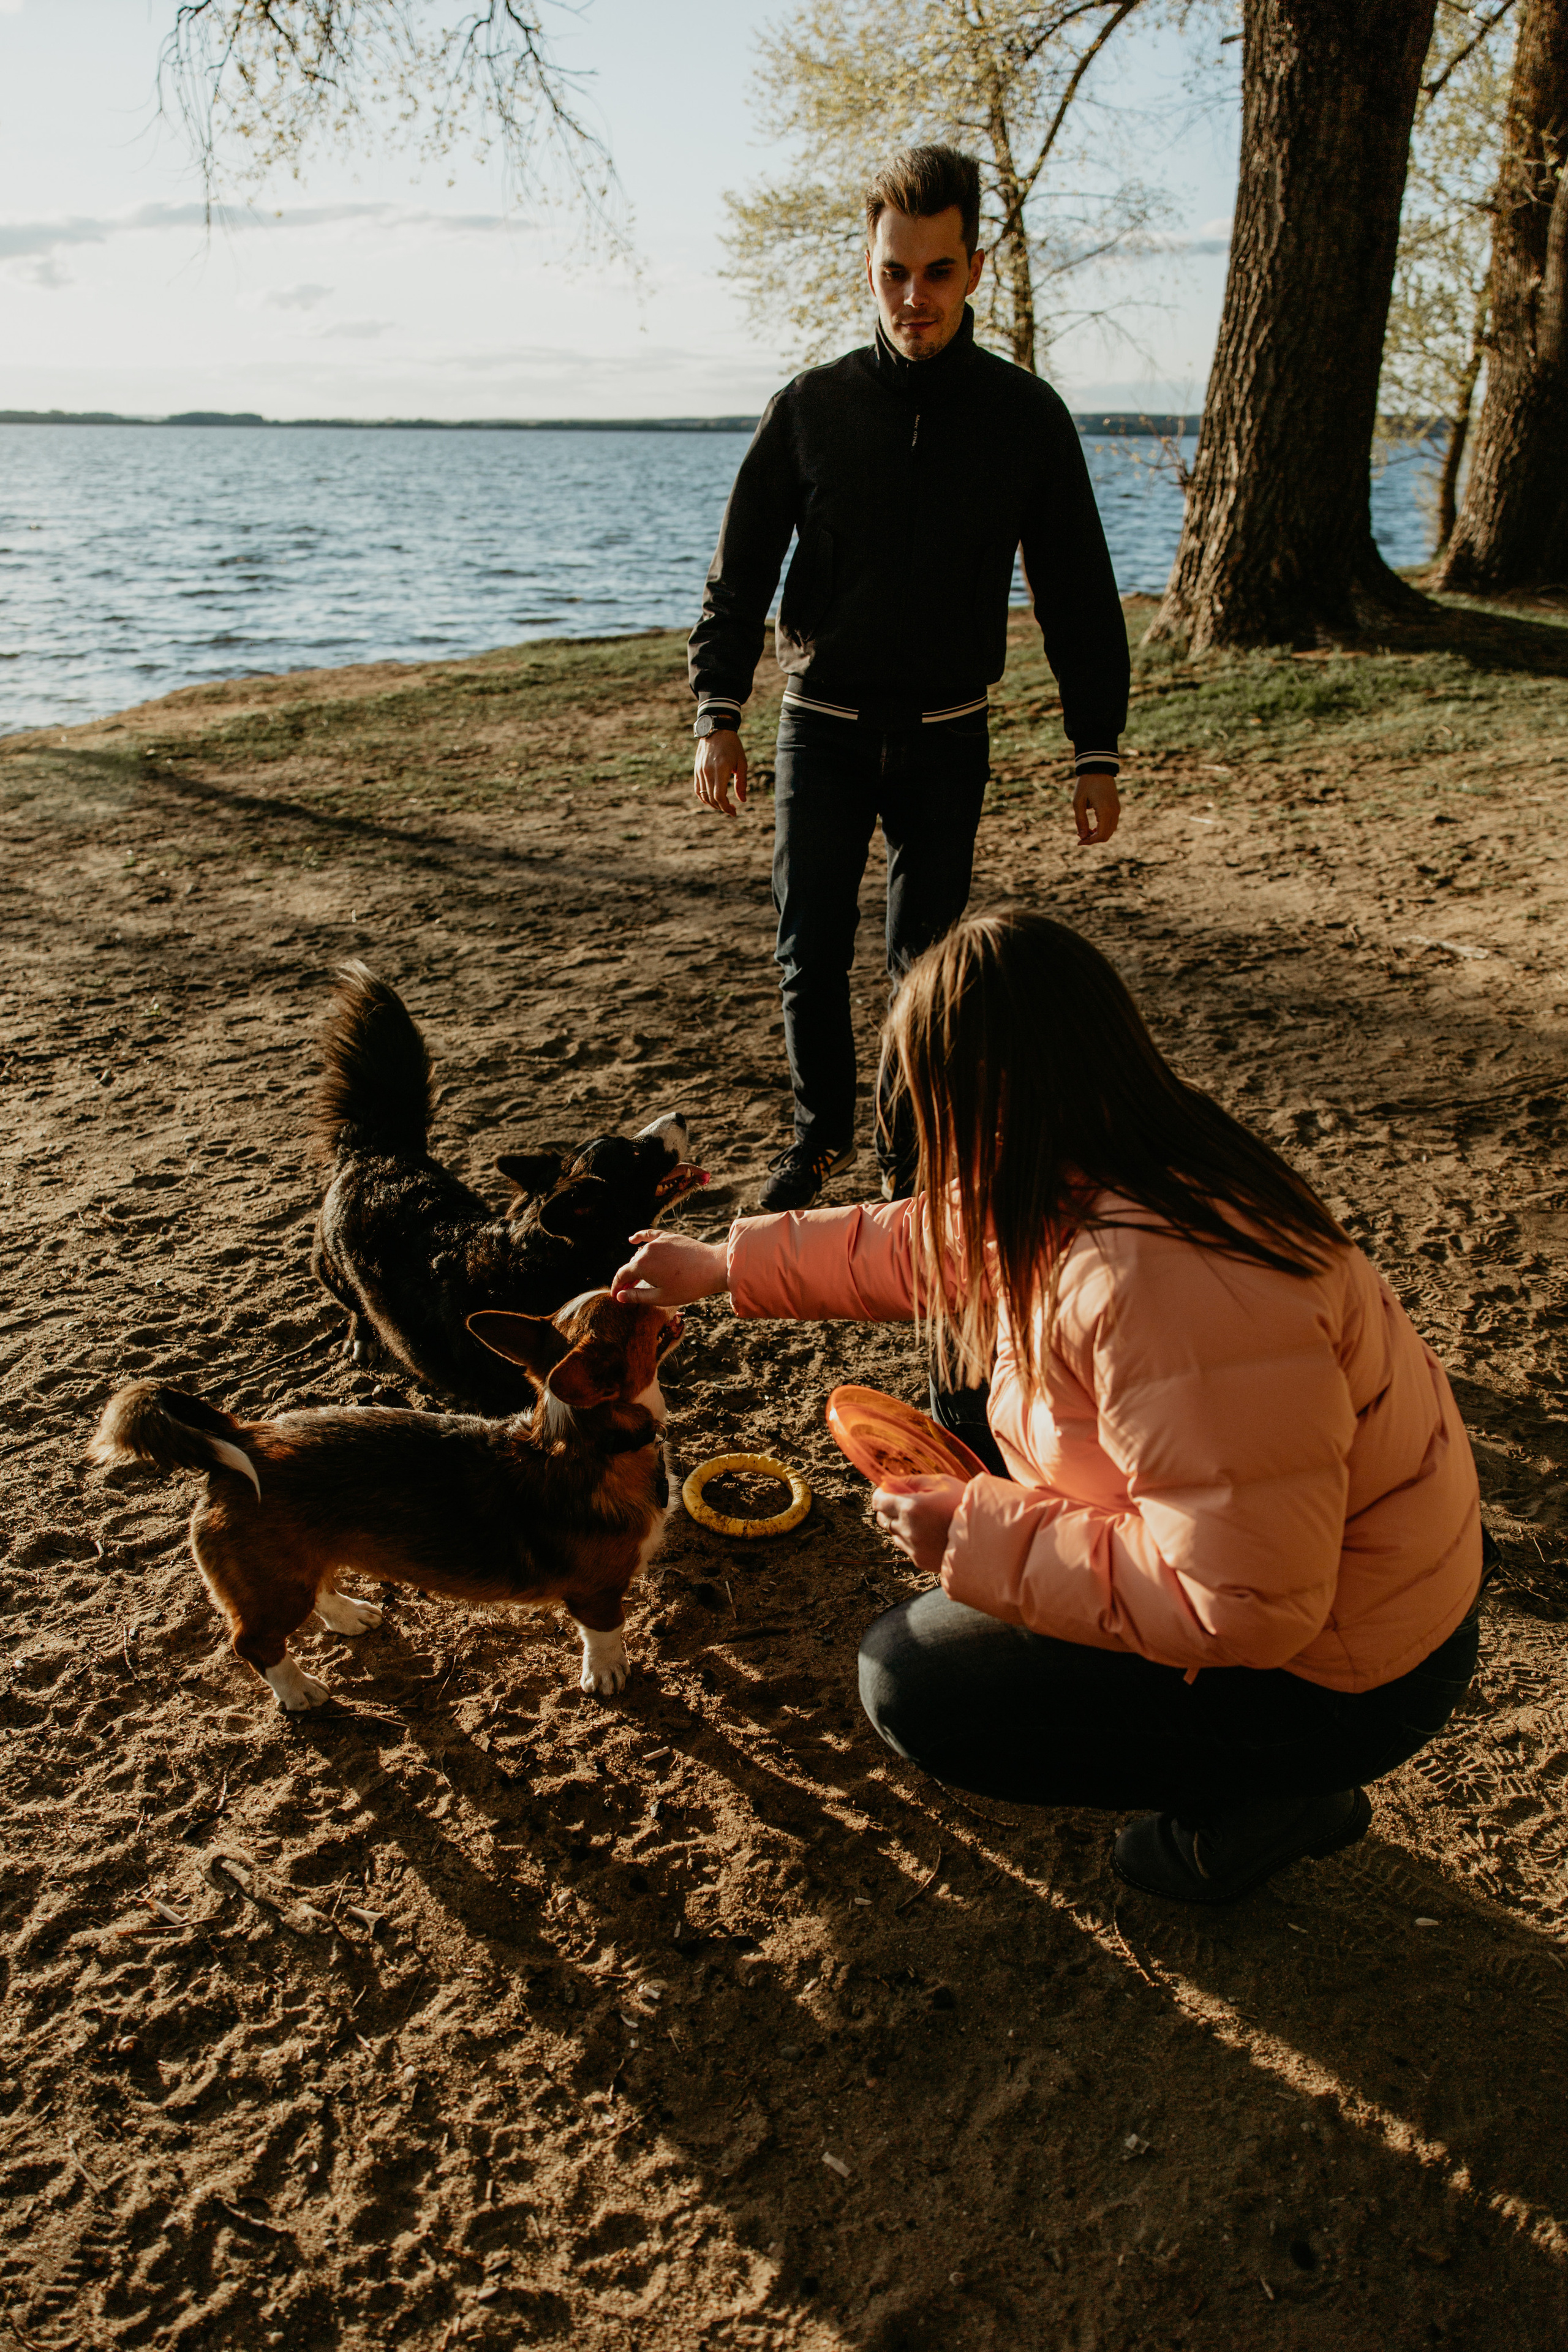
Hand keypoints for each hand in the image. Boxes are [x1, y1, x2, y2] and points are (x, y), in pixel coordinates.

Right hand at [611, 1231, 729, 1304]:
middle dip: (628, 1279)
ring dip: (636, 1265)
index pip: (621, 1276)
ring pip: (641, 1254)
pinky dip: (640, 1237)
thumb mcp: (661, 1297)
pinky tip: (632, 1239)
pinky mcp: (669, 1237)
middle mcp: (647, 1251)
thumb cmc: (688, 1287)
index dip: (616, 1287)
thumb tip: (619, 1296)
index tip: (615, 1295)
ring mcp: (658, 1242)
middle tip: (628, 1291)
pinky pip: (650, 1235)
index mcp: (642, 1266)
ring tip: (636, 1277)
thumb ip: (637, 1296)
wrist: (712, 1268)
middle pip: (631, 1265)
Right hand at [694, 729, 747, 817]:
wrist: (716, 729)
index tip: (734, 812)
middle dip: (722, 807)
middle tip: (731, 809)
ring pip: (703, 796)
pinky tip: (713, 799)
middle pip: (711, 798)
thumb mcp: (742, 763)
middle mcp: (708, 771)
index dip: (726, 808)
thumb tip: (742, 801)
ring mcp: (700, 771)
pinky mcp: (696, 770)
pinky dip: (704, 798)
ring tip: (723, 805)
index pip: (719, 796)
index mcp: (721, 769)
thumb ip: (741, 783)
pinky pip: (697, 789)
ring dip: (713, 804)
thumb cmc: (733, 746)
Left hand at [870, 1475, 966, 1575]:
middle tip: (907, 1504)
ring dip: (902, 1525)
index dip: (882, 1494)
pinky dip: (912, 1539)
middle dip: (889, 1509)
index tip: (889, 1491)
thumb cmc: (965, 1504)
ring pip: (894, 1533)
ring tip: (924, 1519)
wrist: (987, 1535)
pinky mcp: (920, 1560)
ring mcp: (913, 1547)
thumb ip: (912, 1481)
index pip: (878, 1501)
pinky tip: (930, 1533)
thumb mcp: (941, 1483)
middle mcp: (908, 1529)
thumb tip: (890, 1482)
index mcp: (911, 1507)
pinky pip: (906, 1546)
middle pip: (882, 1518)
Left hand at [1073, 771, 1119, 844]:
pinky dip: (1103, 829)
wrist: (1098, 768)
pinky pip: (1112, 824)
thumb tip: (1082, 837)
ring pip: (1110, 831)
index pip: (1101, 835)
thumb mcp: (1078, 802)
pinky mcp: (1117, 807)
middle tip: (1081, 837)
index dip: (1089, 842)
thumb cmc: (1086, 783)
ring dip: (1099, 834)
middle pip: (1107, 835)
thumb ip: (1080, 821)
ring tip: (1086, 831)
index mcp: (1105, 811)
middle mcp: (1114, 812)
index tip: (1079, 842)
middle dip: (1093, 840)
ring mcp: (1117, 809)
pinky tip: (1093, 826)